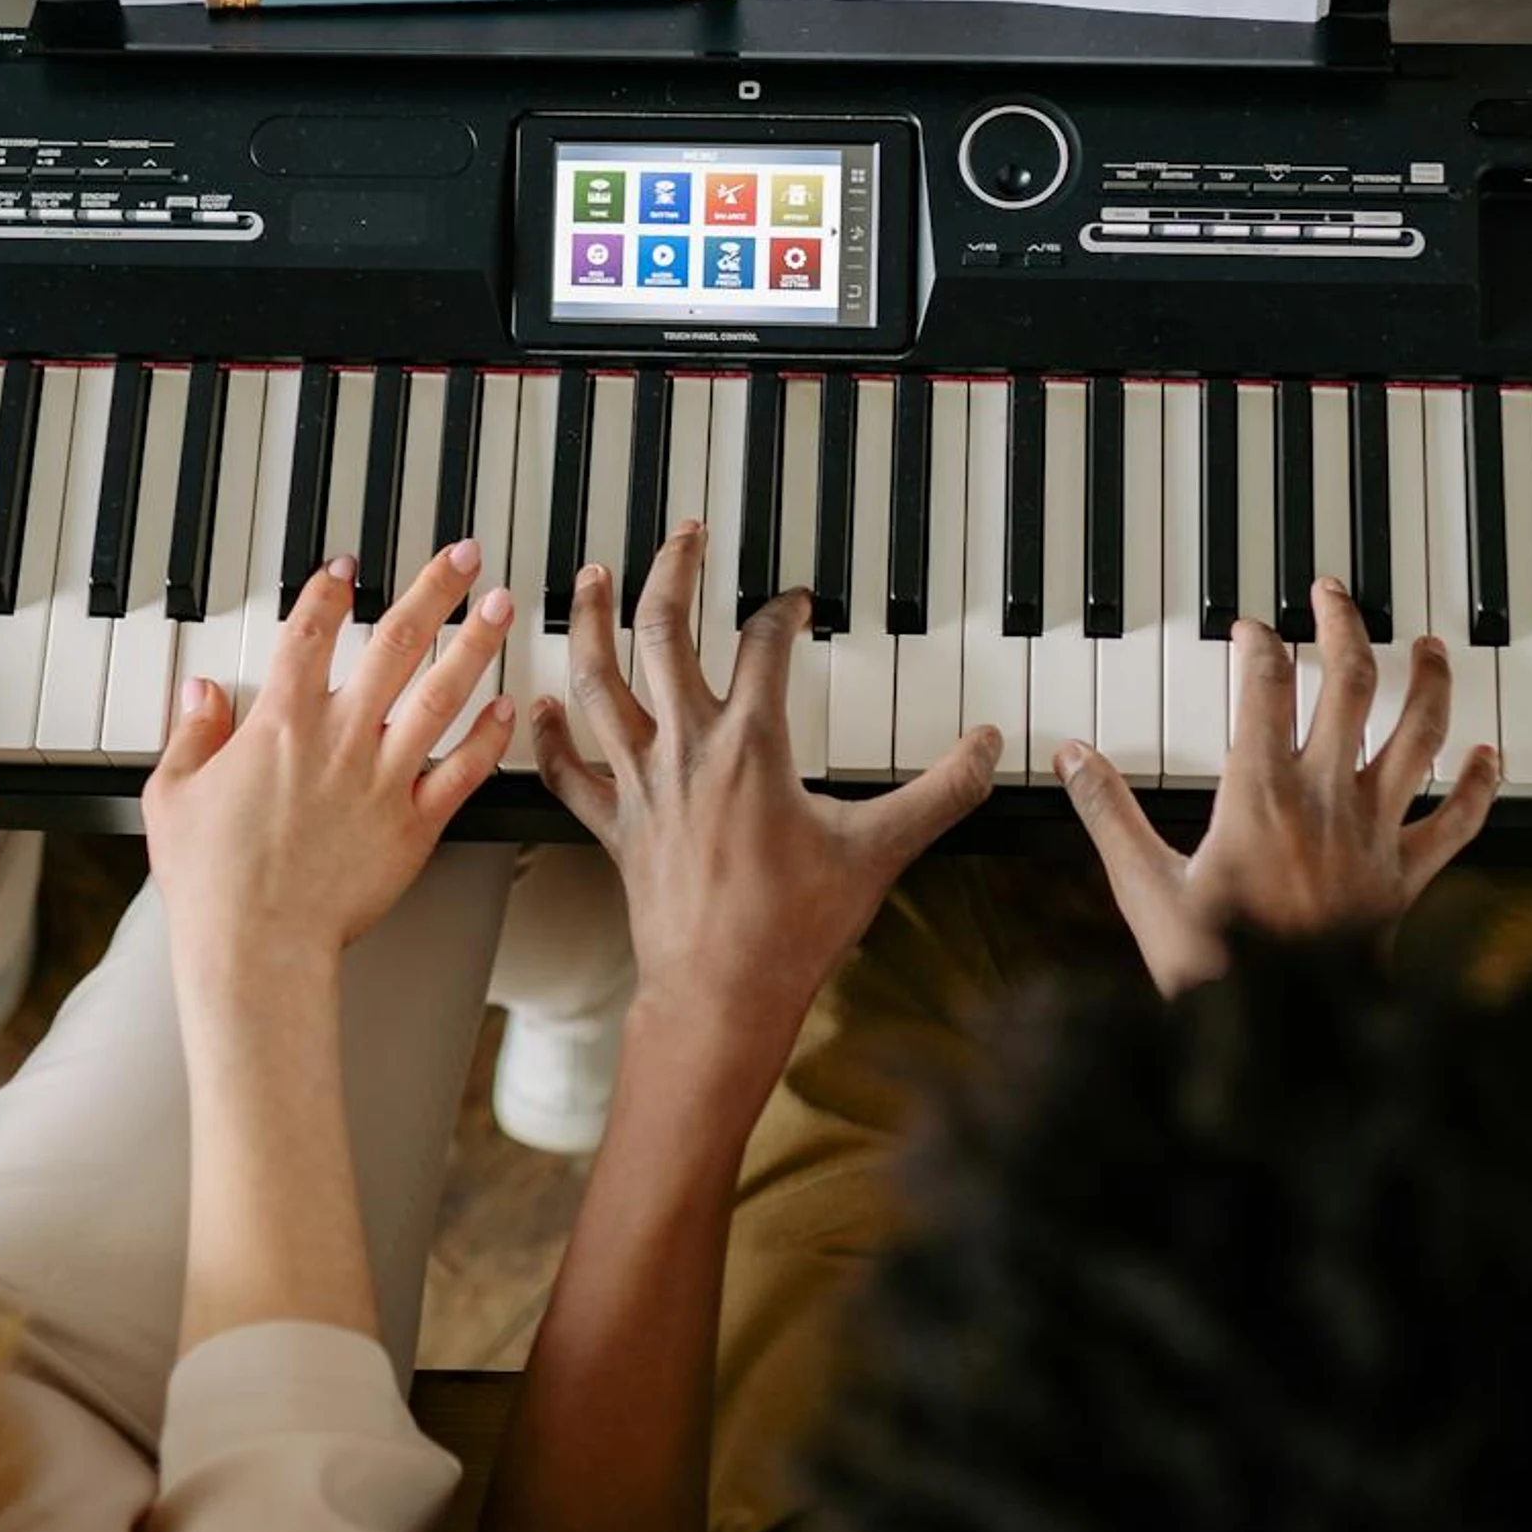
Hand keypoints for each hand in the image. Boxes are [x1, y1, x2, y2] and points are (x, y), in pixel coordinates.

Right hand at [144, 541, 517, 976]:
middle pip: (397, 643)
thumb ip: (191, 736)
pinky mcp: (414, 827)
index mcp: (280, 723)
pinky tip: (505, 708)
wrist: (256, 947)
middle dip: (436, 590)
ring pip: (443, 694)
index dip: (330, 591)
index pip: (311, 633)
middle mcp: (342, 739)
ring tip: (501, 608)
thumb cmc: (211, 881)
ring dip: (476, 644)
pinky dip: (487, 737)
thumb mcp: (173, 796)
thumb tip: (200, 693)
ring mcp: (384, 780)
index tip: (347, 568)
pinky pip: (462, 772)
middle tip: (464, 558)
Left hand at [531, 523, 997, 1057]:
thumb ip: (942, 792)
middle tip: (683, 535)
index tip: (796, 601)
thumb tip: (991, 748)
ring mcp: (643, 786)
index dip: (783, 610)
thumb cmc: (794, 928)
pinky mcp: (617, 827)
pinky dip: (553, 736)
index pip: (764, 644)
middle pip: (665, 633)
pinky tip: (541, 703)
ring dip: (593, 623)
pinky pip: (572, 772)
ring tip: (593, 577)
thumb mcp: (882, 851)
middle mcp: (687, 750)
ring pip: (601, 684)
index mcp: (752, 745)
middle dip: (673, 572)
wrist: (722, 996)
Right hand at [1055, 576, 1499, 992]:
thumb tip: (1070, 757)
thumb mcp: (1145, 891)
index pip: (1263, 686)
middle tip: (1334, 594)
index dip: (1258, 644)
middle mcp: (1327, 799)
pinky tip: (1488, 755)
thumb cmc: (1214, 969)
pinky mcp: (1405, 877)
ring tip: (1427, 645)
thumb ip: (1109, 814)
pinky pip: (1457, 824)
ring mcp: (1374, 834)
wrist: (1285, 1038)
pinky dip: (1478, 787)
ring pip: (1417, 736)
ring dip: (1427, 682)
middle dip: (1345, 627)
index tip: (1250, 626)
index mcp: (1261, 795)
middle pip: (1351, 685)